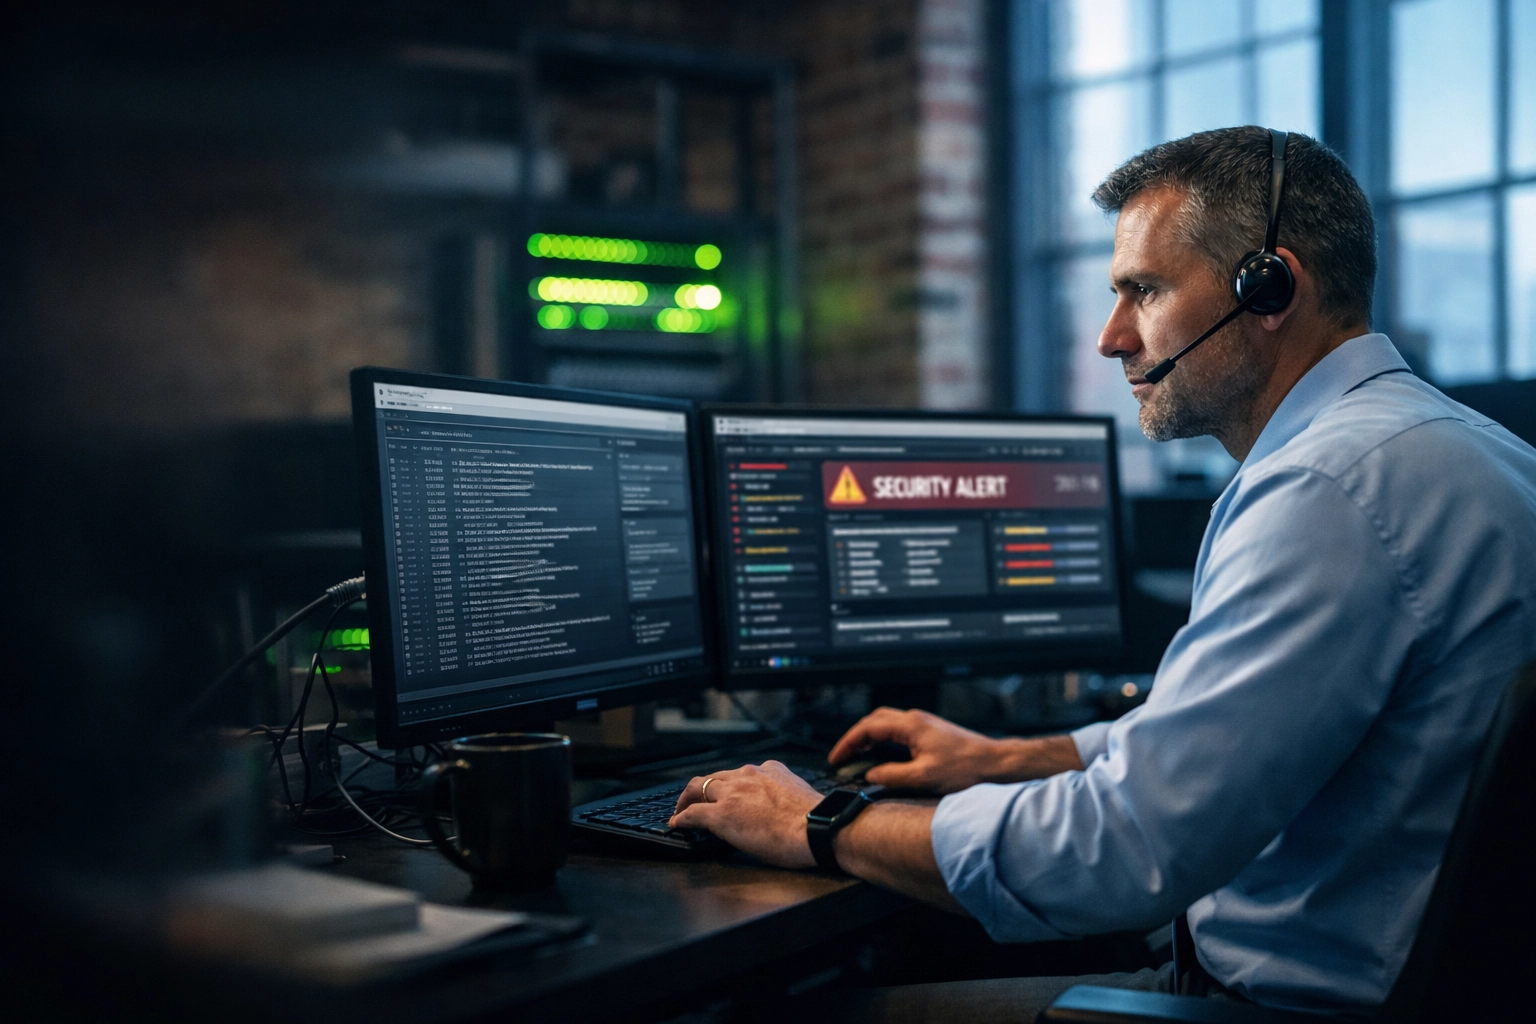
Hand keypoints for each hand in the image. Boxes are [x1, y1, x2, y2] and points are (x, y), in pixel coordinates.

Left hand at [669, 761, 822, 868]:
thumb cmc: (816, 820)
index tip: (723, 793)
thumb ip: (782, 793)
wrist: (818, 829)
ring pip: (698, 788)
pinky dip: (682, 818)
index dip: (726, 785)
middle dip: (701, 789)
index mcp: (770, 770)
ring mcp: (734, 793)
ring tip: (681, 811)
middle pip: (714, 777)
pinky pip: (693, 814)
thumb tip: (779, 807)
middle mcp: (749, 775)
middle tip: (693, 800)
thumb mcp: (798, 795)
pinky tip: (677, 824)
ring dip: (687, 799)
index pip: (739, 773)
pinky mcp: (723, 814)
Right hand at [829, 707, 1059, 792]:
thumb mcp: (923, 777)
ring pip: (887, 724)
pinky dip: (884, 740)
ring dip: (869, 737)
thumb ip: (892, 776)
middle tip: (843, 756)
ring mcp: (924, 725)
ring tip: (858, 757)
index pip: (868, 728)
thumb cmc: (966, 768)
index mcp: (910, 726)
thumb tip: (871, 775)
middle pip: (874, 720)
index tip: (836, 758)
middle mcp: (916, 720)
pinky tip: (884, 756)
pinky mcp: (931, 733)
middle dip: (855, 737)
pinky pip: (899, 731)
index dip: (848, 743)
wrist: (995, 764)